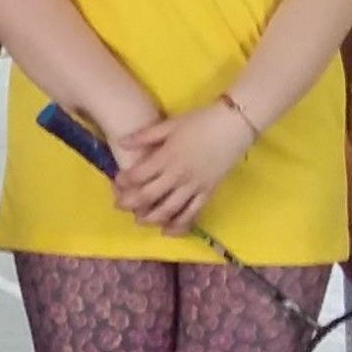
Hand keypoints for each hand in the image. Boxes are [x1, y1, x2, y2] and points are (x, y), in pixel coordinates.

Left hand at [110, 103, 251, 234]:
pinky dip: (180, 224)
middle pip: (149, 195)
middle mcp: (178, 174)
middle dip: (131, 203)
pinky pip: (193, 212)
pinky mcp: (209, 191)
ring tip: (140, 220)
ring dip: (152, 218)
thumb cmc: (201, 121)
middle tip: (120, 206)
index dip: (124, 181)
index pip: (138, 175)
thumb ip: (145, 136)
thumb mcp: (170, 124)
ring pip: (169, 208)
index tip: (117, 182)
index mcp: (167, 156)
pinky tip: (169, 231)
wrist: (235, 124)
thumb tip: (120, 142)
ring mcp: (195, 185)